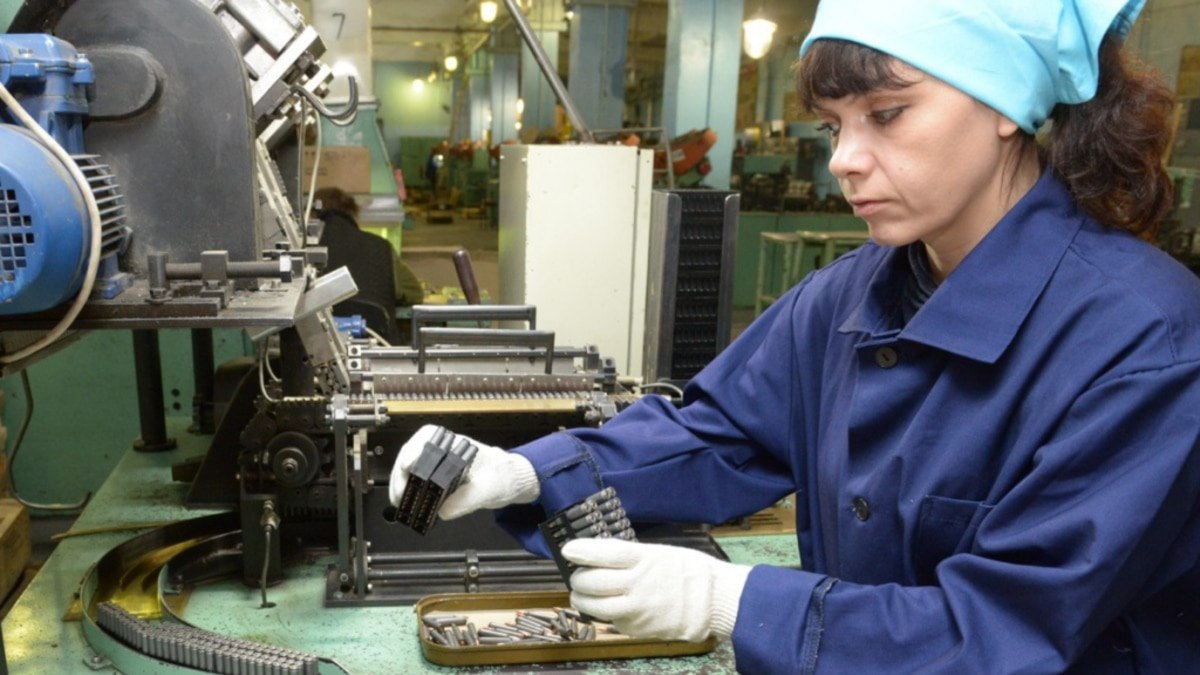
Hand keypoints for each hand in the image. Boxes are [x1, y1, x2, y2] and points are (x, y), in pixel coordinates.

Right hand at [388, 425, 539, 518]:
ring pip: (410, 465)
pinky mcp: (437, 475)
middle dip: (401, 473)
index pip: (428, 437)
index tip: (408, 466)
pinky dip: (408, 490)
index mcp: (457, 445)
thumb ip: (467, 499)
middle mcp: (444, 449)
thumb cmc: (501, 476)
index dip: (414, 450)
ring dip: (401, 482)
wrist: (509, 481)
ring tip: (399, 502)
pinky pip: (416, 479)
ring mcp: (438, 462)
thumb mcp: (489, 489)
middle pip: (413, 452)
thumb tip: (444, 511)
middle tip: (399, 495)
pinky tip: (407, 503)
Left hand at [562, 538, 751, 641]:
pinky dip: (604, 614)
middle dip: (578, 578)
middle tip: (577, 576)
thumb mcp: (660, 554)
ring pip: (596, 606)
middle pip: (593, 581)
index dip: (584, 551)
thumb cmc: (688, 571)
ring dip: (582, 600)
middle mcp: (638, 584)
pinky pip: (612, 621)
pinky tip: (609, 607)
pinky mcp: (638, 628)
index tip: (567, 549)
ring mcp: (637, 608)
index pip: (606, 553)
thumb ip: (631, 557)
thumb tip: (600, 557)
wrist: (713, 601)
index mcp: (645, 559)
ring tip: (580, 595)